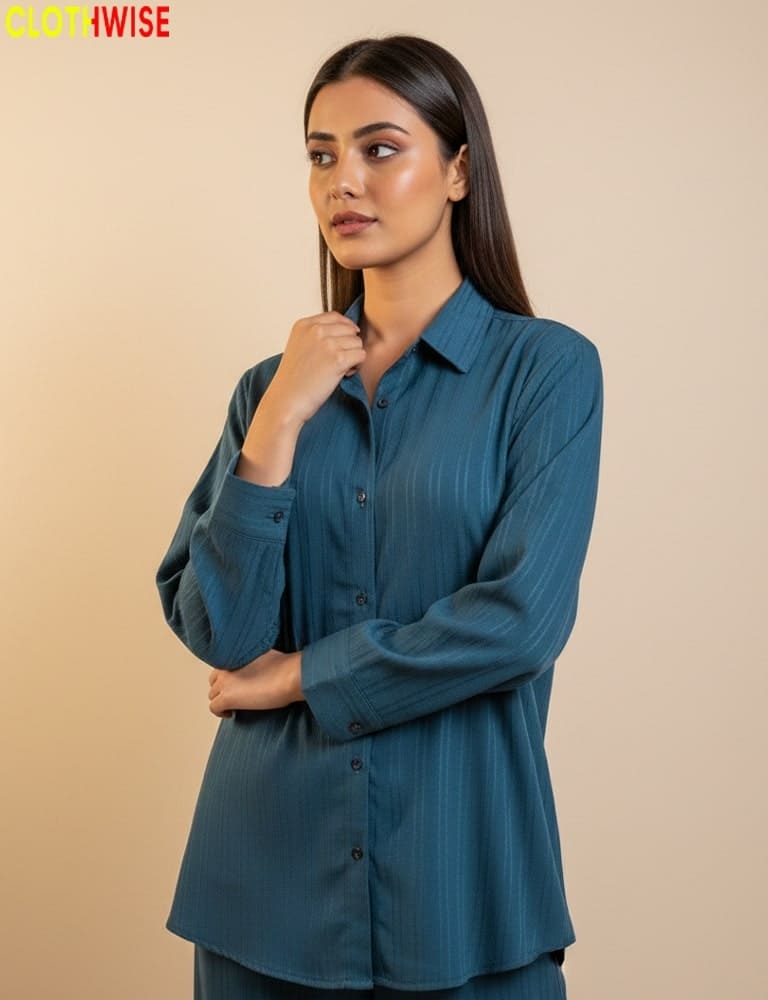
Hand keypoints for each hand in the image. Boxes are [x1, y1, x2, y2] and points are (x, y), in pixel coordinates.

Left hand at [208, 649, 304, 717]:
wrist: (291, 675)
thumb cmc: (286, 666)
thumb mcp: (266, 654)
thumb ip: (253, 659)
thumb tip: (256, 666)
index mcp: (236, 654)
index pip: (222, 666)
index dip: (229, 677)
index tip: (238, 684)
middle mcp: (226, 665)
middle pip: (214, 680)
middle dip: (223, 688)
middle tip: (236, 695)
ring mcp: (225, 682)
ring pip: (212, 694)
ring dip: (222, 700)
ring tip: (236, 705)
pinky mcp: (227, 697)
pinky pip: (214, 707)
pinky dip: (221, 712)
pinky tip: (232, 713)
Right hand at [264, 311, 365, 425]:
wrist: (286, 401)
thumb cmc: (293, 380)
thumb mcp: (298, 347)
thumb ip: (316, 335)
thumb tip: (345, 330)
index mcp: (304, 325)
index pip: (335, 316)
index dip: (345, 328)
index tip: (344, 342)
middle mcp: (315, 330)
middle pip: (349, 329)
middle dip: (348, 345)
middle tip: (338, 361)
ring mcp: (327, 343)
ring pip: (357, 342)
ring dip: (353, 356)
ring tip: (339, 370)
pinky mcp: (338, 359)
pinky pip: (361, 355)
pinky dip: (356, 367)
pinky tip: (343, 375)